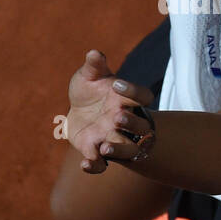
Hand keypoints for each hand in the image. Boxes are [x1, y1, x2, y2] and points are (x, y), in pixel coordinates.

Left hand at [66, 50, 155, 173]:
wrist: (77, 110)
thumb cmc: (90, 89)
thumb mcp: (89, 75)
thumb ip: (94, 65)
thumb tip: (94, 53)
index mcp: (126, 99)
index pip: (143, 97)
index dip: (134, 92)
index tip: (117, 85)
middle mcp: (124, 120)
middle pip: (141, 127)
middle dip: (132, 124)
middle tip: (118, 117)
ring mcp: (112, 137)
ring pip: (127, 149)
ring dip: (119, 149)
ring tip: (105, 147)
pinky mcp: (96, 151)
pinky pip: (101, 164)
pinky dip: (95, 166)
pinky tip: (85, 164)